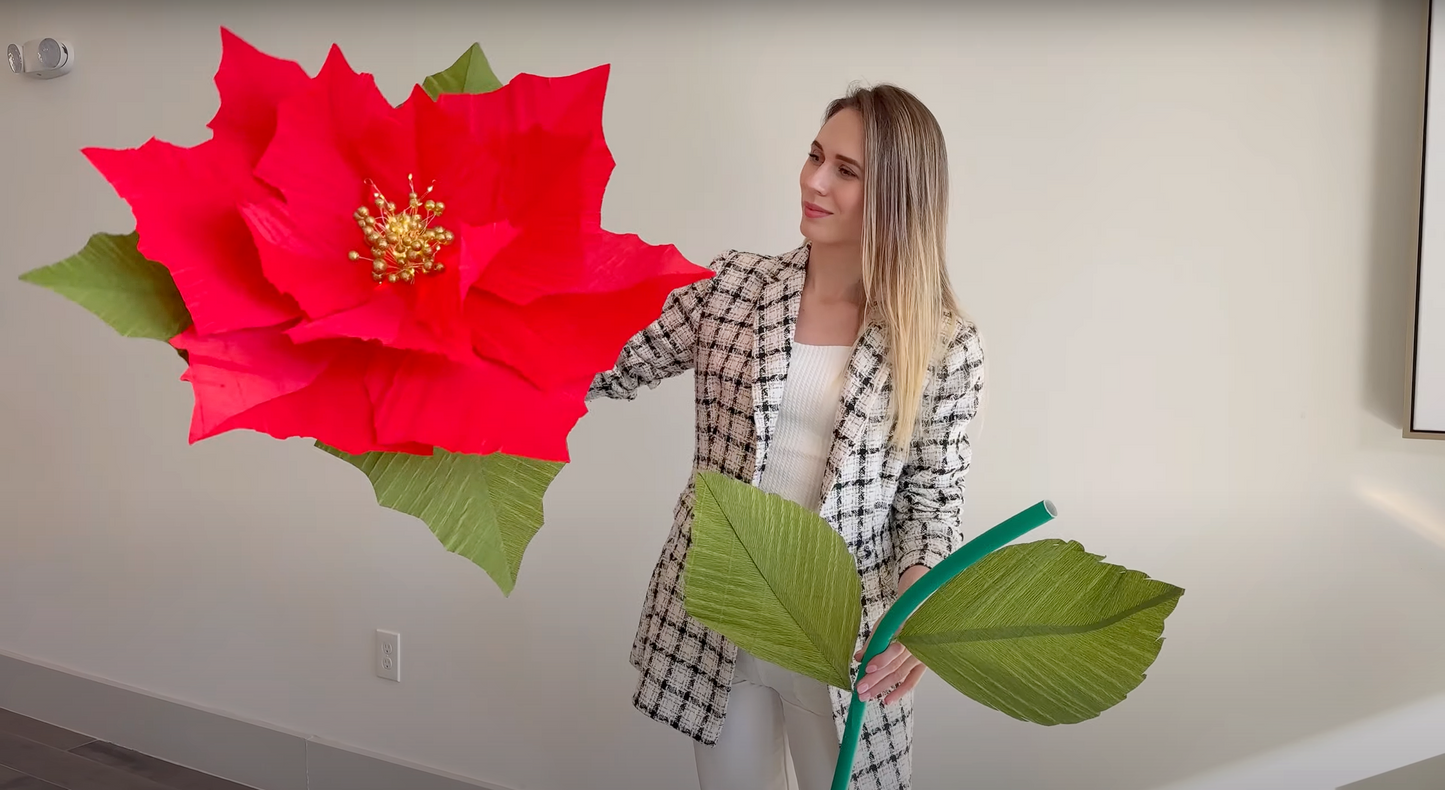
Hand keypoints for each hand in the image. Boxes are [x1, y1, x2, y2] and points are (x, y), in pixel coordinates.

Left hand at [853, 565, 929, 704]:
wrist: (923, 607)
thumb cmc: (903, 614)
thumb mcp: (886, 623)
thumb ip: (873, 641)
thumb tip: (859, 658)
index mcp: (907, 631)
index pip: (893, 649)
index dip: (880, 660)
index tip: (866, 668)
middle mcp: (916, 645)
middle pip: (894, 666)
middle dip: (875, 680)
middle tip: (860, 690)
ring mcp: (921, 655)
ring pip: (900, 675)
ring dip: (883, 687)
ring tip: (867, 696)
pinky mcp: (924, 663)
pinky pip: (912, 680)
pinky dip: (900, 691)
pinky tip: (887, 699)